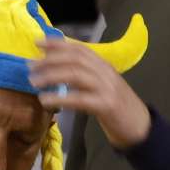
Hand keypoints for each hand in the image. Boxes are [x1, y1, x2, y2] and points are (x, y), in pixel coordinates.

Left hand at [28, 37, 150, 148]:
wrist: (139, 127)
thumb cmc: (116, 108)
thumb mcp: (101, 87)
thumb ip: (83, 78)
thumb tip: (54, 72)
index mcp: (103, 65)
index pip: (79, 48)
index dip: (57, 43)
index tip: (38, 43)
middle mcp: (105, 72)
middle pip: (75, 59)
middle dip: (50, 59)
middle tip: (30, 65)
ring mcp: (107, 87)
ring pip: (76, 74)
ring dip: (51, 75)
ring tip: (34, 81)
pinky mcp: (106, 105)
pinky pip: (79, 99)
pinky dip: (60, 98)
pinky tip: (46, 100)